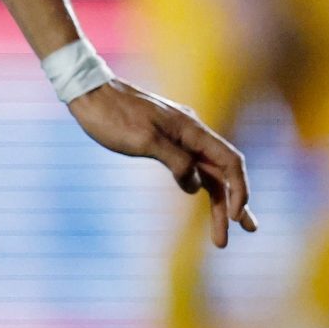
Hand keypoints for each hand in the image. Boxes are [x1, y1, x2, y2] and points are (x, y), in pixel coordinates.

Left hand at [68, 77, 256, 246]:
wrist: (88, 91)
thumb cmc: (112, 114)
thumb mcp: (144, 140)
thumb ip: (175, 161)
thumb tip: (196, 186)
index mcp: (193, 130)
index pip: (231, 162)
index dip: (239, 190)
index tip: (235, 216)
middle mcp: (191, 133)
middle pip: (222, 173)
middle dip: (231, 205)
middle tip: (235, 236)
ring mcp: (179, 137)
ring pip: (206, 172)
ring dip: (216, 201)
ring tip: (221, 232)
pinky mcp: (163, 141)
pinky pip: (189, 165)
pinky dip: (197, 184)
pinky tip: (197, 195)